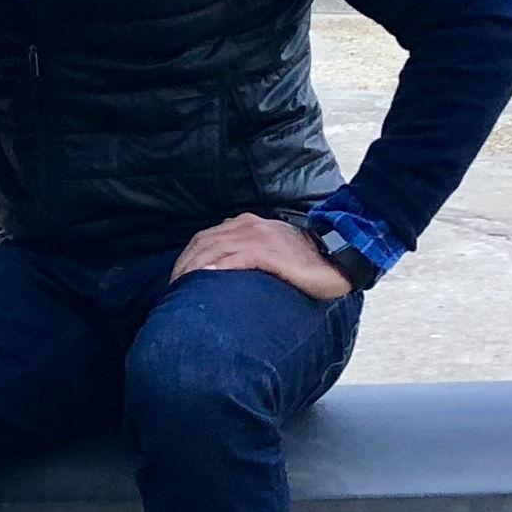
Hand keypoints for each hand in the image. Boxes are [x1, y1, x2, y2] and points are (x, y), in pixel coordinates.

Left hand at [170, 213, 352, 301]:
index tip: (178, 276)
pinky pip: (238, 257)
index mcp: (246, 225)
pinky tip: (207, 276)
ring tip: (182, 285)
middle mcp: (248, 226)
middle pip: (205, 242)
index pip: (207, 238)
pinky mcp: (270, 252)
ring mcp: (258, 238)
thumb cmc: (305, 260)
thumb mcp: (271, 251)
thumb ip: (248, 254)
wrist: (338, 257)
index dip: (189, 256)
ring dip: (195, 267)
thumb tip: (226, 273)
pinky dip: (219, 266)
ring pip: (216, 248)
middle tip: (173, 286)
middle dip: (186, 264)